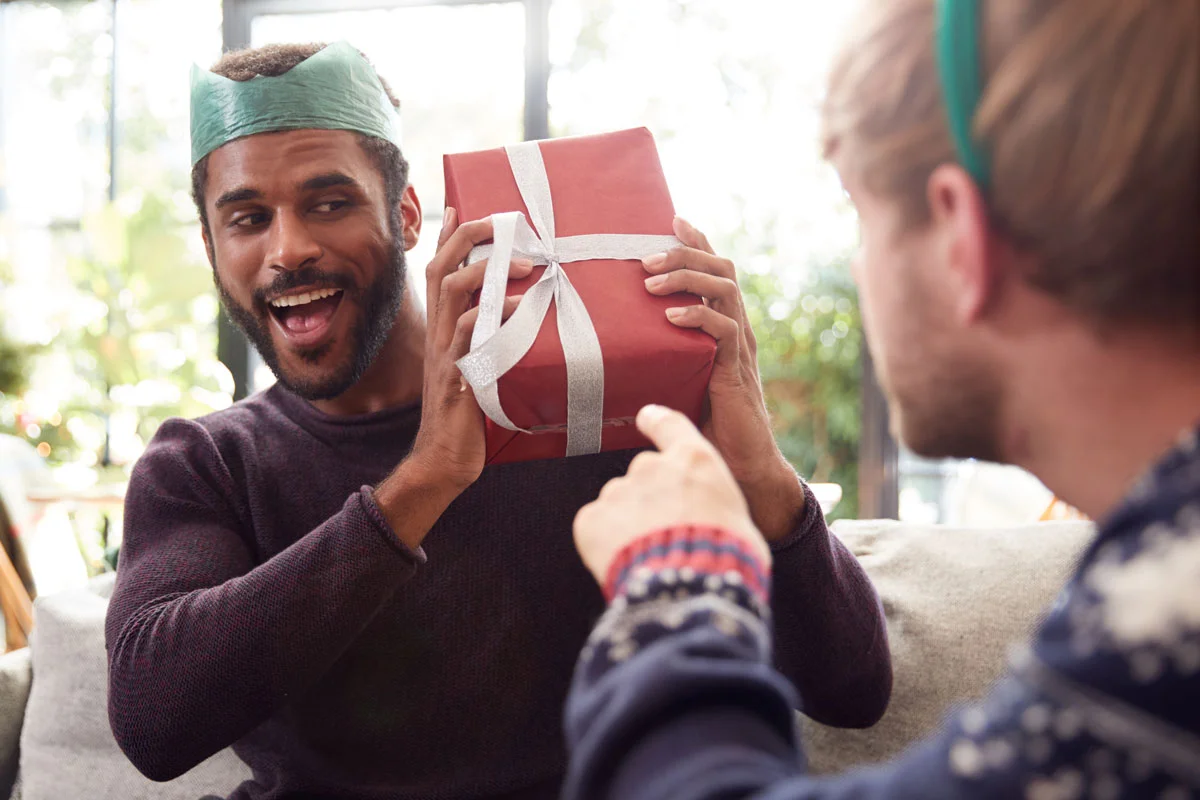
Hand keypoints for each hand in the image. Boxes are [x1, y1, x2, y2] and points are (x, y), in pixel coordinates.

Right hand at [406, 208, 530, 491]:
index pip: (437, 273)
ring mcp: (445, 353)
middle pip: (440, 269)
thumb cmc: (466, 419)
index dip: (446, 240)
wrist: (443, 461)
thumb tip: (513, 322)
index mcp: (441, 331)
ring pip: (452, 292)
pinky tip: (522, 306)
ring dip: (487, 269)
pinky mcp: (458, 374)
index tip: (460, 208)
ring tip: (524, 262)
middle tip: (501, 220)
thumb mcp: (475, 369)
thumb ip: (486, 343)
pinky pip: (472, 334)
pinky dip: (496, 314)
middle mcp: (438, 335)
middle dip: (466, 237)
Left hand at [574, 404, 769, 587]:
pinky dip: (605, 543)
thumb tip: (712, 517)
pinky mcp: (592, 519)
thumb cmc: (727, 559)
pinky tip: (625, 562)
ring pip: (619, 502)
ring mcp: (619, 490)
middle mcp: (652, 467)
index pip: (669, 425)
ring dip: (629, 523)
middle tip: (666, 534)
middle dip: (651, 498)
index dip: (656, 421)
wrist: (689, 589)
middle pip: (645, 474)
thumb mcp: (740, 520)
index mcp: (694, 460)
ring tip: (648, 556)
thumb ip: (713, 503)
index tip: (646, 417)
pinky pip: (596, 526)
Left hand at [642, 217, 804, 540]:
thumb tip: (611, 347)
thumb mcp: (675, 378)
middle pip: (721, 269)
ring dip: (686, 278)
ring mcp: (740, 348)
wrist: (740, 465)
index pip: (715, 271)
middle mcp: (736, 329)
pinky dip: (697, 317)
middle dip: (685, 253)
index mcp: (723, 325)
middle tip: (645, 256)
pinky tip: (671, 316)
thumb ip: (657, 357)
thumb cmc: (704, 425)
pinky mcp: (736, 371)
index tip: (673, 218)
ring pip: (724, 290)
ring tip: (651, 281)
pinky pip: (723, 331)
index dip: (698, 242)